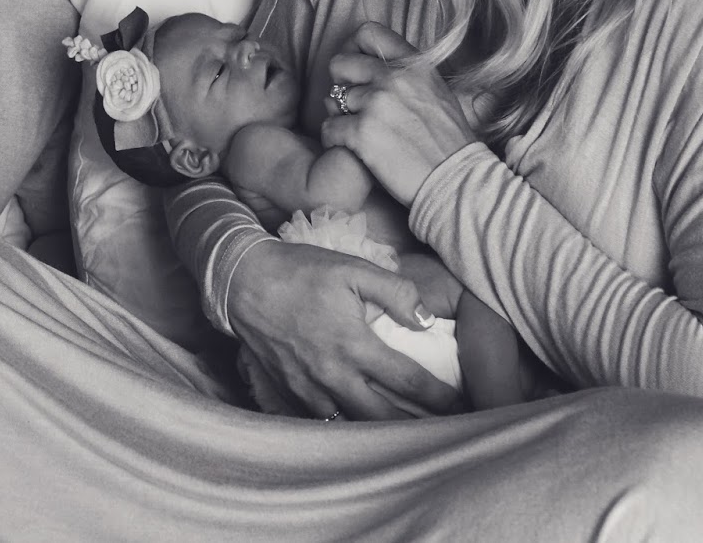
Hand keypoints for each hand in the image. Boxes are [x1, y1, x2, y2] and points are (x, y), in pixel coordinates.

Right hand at [227, 240, 464, 419]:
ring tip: (403, 435)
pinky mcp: (287, 391)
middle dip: (416, 429)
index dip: (440, 398)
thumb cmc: (299, 270)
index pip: (409, 382)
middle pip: (383, 418)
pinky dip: (341, 424)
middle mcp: (333, 374)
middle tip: (441, 434)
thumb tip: (426, 320)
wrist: (241, 279)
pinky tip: (355, 424)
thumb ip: (395, 291)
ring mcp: (307, 388)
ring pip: (350, 426)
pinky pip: (320, 420)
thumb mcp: (351, 268)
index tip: (461, 407)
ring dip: (377, 431)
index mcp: (354, 344)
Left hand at [322, 22, 475, 206]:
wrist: (457, 181)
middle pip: (340, 63)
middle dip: (341, 85)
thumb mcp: (438, 93)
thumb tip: (379, 67)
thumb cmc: (450, 145)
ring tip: (359, 135)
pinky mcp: (362, 132)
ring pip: (333, 99)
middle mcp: (394, 77)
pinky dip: (335, 141)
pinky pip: (329, 128)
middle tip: (352, 107)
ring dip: (340, 117)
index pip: (368, 32)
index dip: (353, 48)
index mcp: (414, 65)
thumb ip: (408, 76)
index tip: (354, 69)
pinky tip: (352, 151)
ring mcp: (376, 103)